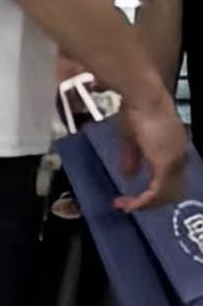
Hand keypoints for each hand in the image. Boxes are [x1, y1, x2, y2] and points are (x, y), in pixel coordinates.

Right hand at [110, 88, 191, 211]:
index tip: (132, 195)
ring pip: (166, 195)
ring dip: (145, 204)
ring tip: (126, 206)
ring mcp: (174, 161)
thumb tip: (128, 174)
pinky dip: (142, 202)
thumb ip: (131, 157)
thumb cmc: (137, 110)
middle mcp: (179, 157)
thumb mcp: (130, 137)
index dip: (153, 191)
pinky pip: (157, 192)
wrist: (144, 99)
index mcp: (173, 150)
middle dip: (150, 203)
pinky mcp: (165, 165)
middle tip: (129, 205)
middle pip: (172, 192)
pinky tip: (129, 204)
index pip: (170, 179)